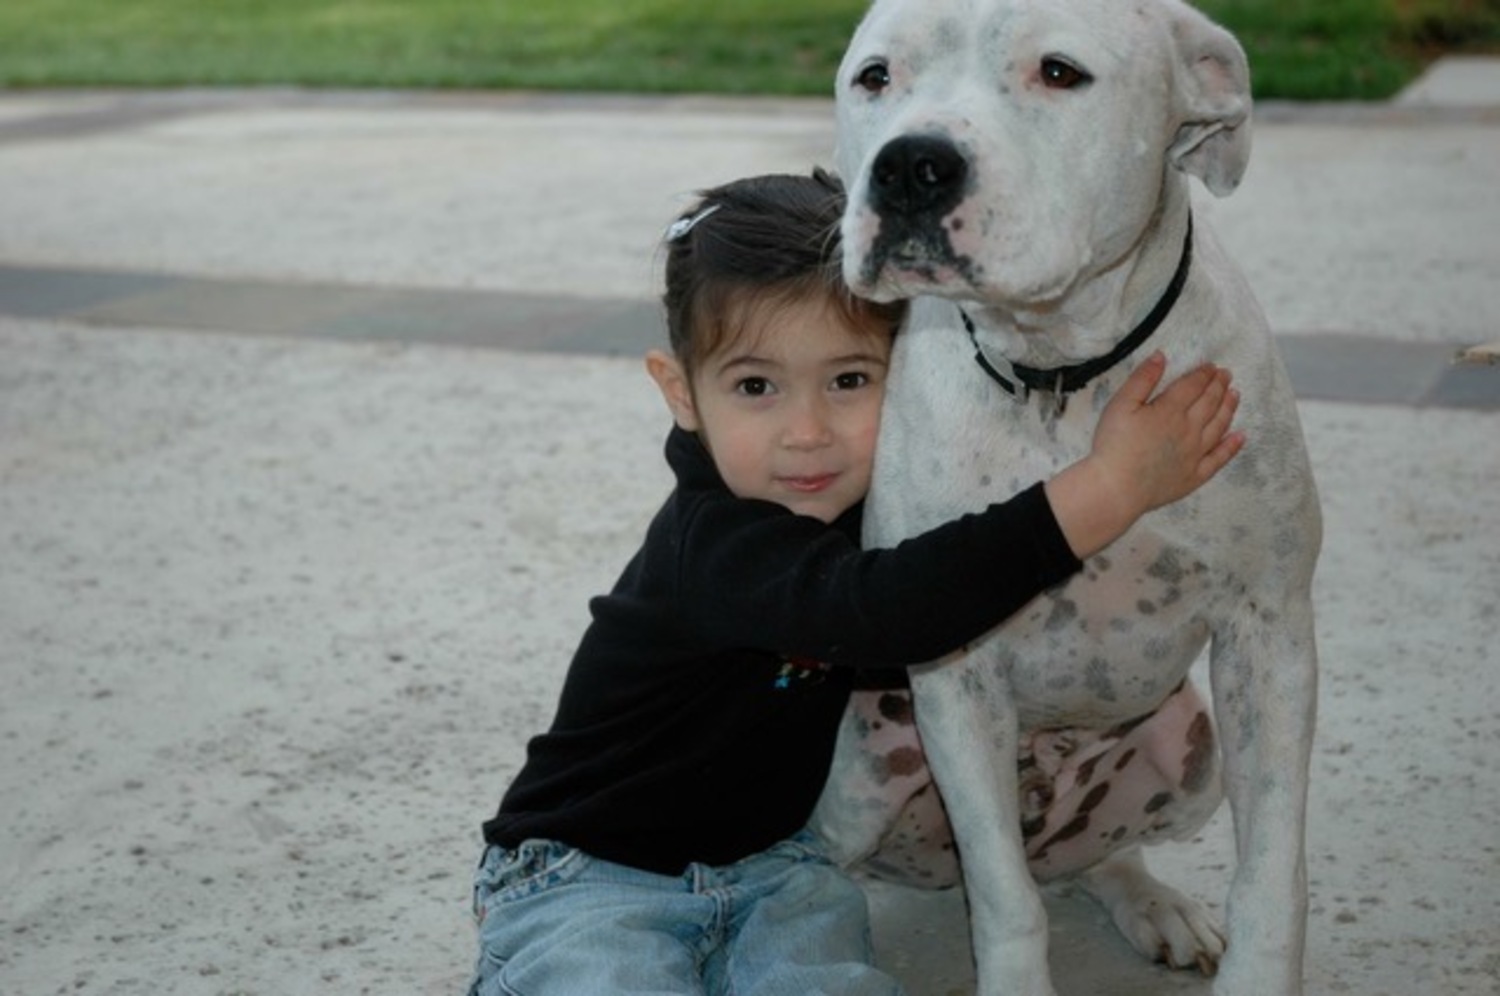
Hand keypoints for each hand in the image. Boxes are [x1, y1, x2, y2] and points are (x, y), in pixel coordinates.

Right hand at [1092, 350, 1243, 512]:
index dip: (1204, 374)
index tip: (1212, 366)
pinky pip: (1219, 459)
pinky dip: (1232, 447)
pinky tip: (1240, 436)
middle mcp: (1189, 429)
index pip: (1193, 386)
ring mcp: (1195, 453)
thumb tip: (1161, 356)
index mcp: (1170, 410)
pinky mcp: (1194, 476)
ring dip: (1229, 408)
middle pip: (1210, 402)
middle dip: (1219, 386)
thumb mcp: (1120, 405)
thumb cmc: (1113, 445)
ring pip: (1219, 426)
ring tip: (1235, 395)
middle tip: (1227, 375)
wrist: (1116, 488)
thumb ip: (1142, 379)